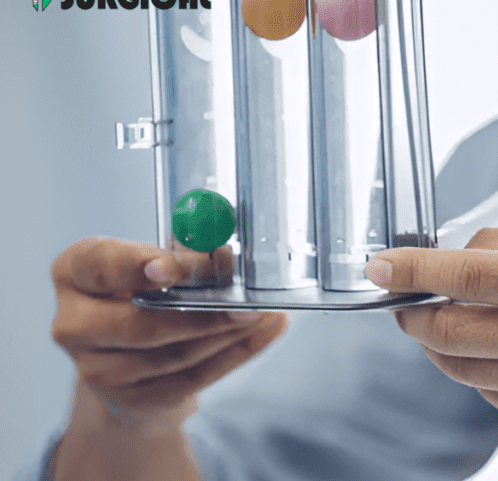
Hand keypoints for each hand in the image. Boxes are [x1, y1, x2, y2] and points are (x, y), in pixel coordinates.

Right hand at [51, 237, 287, 435]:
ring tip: (262, 313)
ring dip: (227, 333)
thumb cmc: (145, 298)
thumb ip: (185, 256)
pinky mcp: (132, 400)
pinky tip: (265, 331)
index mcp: (74, 275)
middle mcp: (74, 324)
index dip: (136, 266)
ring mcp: (98, 370)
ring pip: (174, 354)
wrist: (131, 366)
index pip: (99, 265)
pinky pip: (194, 378)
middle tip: (245, 301)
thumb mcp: (156, 266)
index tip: (172, 266)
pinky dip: (236, 353)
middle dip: (201, 313)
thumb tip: (223, 255)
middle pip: (140, 323)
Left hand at [368, 229, 497, 449]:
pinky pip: (491, 396)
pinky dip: (483, 373)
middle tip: (406, 304)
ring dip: (442, 345)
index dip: (417, 271)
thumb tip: (452, 253)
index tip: (379, 267)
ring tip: (452, 327)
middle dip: (415, 316)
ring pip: (462, 369)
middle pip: (452, 331)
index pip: (473, 276)